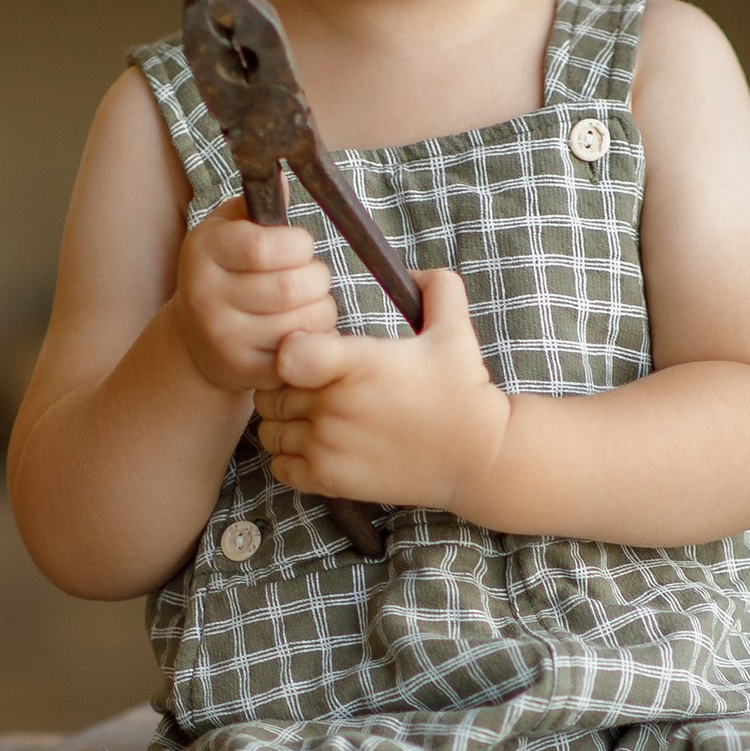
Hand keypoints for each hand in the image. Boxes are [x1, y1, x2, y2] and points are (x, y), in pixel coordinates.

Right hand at [173, 198, 337, 397]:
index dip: (298, 244)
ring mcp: (223, 339)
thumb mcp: (227, 230)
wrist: (197, 337)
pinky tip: (299, 329)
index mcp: (203, 252)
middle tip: (309, 277)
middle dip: (316, 277)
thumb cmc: (226, 271)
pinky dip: (315, 338)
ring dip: (321, 308)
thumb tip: (285, 176)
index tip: (298, 246)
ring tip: (305, 302)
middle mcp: (205, 297)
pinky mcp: (244, 371)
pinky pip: (304, 352)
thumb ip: (256, 206)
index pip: (264, 247)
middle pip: (291, 287)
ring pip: (305, 320)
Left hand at [256, 270, 514, 512]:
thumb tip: (411, 270)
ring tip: (314, 418)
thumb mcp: (455, 329)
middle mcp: (336, 405)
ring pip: (270, 430)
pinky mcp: (330, 480)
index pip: (287, 354)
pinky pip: (280, 467)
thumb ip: (436, 287)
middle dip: (287, 387)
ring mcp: (329, 446)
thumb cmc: (463, 391)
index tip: (311, 356)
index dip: (290, 352)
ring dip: (284, 423)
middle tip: (314, 389)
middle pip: (272, 391)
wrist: (478, 456)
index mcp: (358, 364)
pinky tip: (318, 447)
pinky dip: (290, 458)